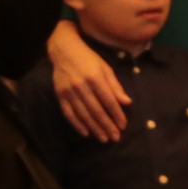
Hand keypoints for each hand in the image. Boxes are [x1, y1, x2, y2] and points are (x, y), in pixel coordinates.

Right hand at [47, 22, 129, 141]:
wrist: (64, 50)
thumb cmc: (89, 59)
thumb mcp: (106, 68)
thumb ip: (115, 86)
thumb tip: (127, 102)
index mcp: (95, 78)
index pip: (108, 100)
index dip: (117, 114)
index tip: (123, 125)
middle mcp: (81, 86)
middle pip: (96, 110)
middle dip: (107, 126)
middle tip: (116, 137)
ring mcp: (69, 91)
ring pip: (83, 114)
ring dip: (95, 128)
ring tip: (104, 138)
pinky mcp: (60, 95)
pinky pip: (68, 113)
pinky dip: (77, 124)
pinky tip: (86, 133)